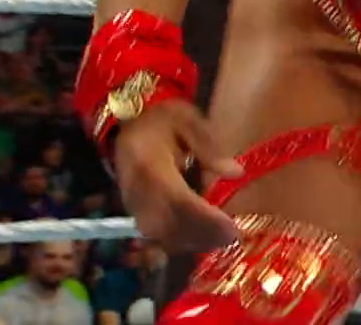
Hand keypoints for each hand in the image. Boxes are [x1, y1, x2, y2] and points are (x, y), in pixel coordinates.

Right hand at [113, 101, 243, 252]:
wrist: (123, 120)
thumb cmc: (160, 119)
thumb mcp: (187, 120)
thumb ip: (209, 147)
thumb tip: (236, 172)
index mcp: (150, 164)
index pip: (178, 200)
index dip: (205, 219)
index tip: (232, 229)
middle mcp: (137, 188)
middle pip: (168, 223)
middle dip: (201, 235)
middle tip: (232, 238)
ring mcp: (131, 200)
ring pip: (159, 232)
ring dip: (190, 240)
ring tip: (220, 239)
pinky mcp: (131, 207)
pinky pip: (151, 231)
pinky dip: (175, 239)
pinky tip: (199, 238)